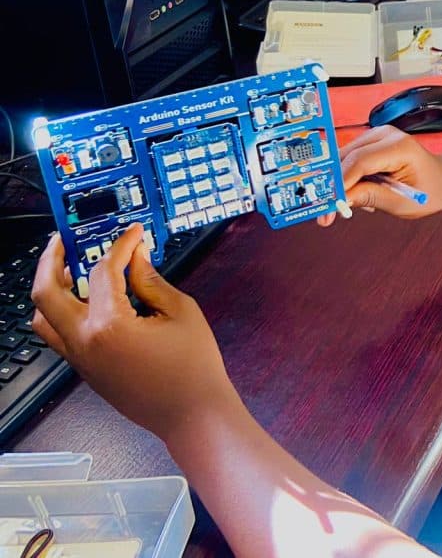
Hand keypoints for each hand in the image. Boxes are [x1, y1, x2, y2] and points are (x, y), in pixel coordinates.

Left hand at [31, 224, 236, 440]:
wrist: (192, 414)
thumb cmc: (193, 368)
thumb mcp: (180, 311)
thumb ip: (151, 281)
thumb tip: (136, 258)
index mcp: (108, 326)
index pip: (102, 271)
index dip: (119, 245)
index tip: (132, 233)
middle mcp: (84, 343)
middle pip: (46, 292)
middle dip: (52, 259)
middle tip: (68, 239)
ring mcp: (80, 359)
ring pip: (43, 317)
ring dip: (51, 287)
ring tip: (70, 267)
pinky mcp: (86, 370)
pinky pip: (60, 335)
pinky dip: (64, 310)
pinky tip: (88, 298)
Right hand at [319, 125, 441, 225]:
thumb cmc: (430, 190)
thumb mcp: (402, 202)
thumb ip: (371, 197)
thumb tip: (340, 199)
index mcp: (400, 147)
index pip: (360, 161)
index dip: (340, 183)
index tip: (328, 204)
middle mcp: (386, 135)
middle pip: (347, 158)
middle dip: (333, 186)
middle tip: (325, 213)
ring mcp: (377, 136)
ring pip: (343, 160)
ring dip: (340, 184)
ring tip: (351, 206)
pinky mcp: (370, 143)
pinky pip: (349, 161)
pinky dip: (348, 180)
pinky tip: (360, 194)